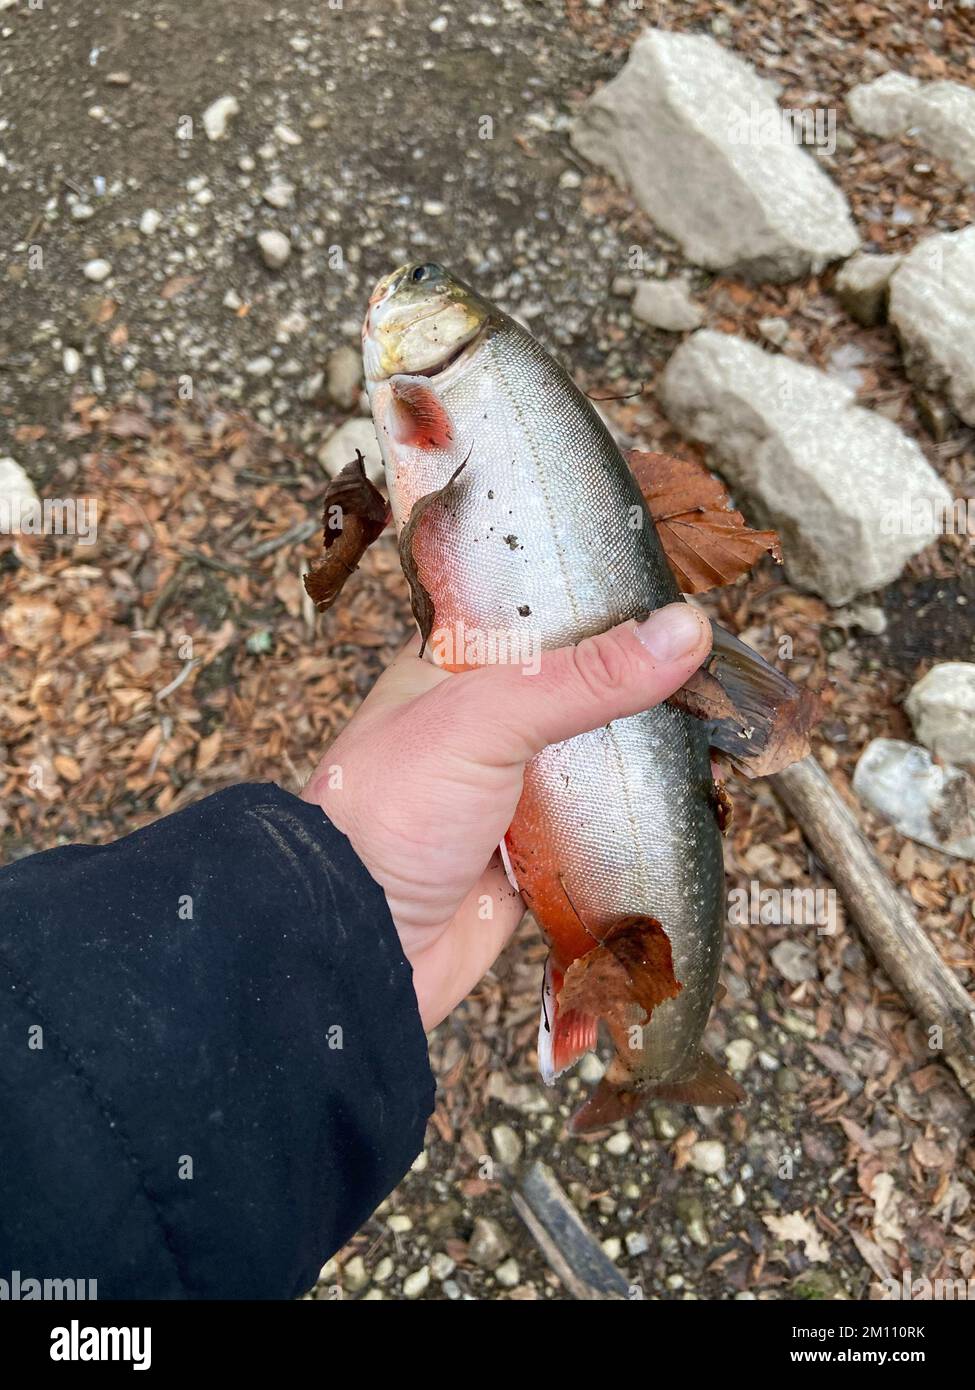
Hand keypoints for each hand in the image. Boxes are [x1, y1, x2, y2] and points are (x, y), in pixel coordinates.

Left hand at [301, 603, 710, 1030]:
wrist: (360, 946)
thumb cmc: (392, 812)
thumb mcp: (485, 718)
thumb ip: (583, 677)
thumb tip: (685, 630)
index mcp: (450, 669)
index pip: (535, 616)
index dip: (601, 606)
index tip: (676, 601)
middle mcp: (481, 725)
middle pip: (577, 692)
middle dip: (640, 689)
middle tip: (719, 675)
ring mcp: (508, 794)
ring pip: (594, 764)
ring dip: (647, 758)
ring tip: (724, 734)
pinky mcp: (531, 858)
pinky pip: (596, 832)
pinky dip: (636, 822)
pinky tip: (693, 803)